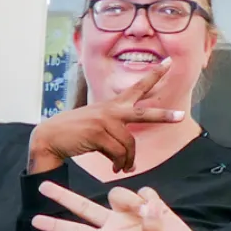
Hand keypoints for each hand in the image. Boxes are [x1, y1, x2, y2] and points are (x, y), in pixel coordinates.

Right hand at [27, 61, 184, 174]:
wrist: (51, 137)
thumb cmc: (75, 133)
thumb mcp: (97, 126)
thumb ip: (115, 134)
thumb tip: (130, 159)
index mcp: (113, 105)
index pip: (138, 87)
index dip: (154, 75)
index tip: (169, 62)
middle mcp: (112, 110)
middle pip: (144, 114)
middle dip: (163, 116)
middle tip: (180, 117)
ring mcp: (105, 121)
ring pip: (129, 145)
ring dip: (127, 161)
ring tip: (123, 169)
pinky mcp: (98, 134)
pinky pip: (118, 154)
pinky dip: (119, 164)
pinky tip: (116, 169)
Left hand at [32, 183, 207, 230]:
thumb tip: (147, 209)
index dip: (56, 226)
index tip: (34, 221)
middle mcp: (114, 227)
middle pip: (83, 207)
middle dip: (63, 196)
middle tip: (42, 184)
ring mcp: (131, 215)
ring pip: (119, 193)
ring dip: (130, 199)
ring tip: (149, 214)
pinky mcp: (151, 206)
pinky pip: (145, 191)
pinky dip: (151, 199)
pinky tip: (159, 211)